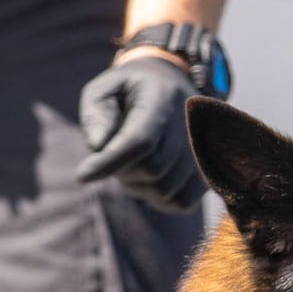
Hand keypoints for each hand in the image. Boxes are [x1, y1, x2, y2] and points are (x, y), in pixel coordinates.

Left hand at [76, 54, 207, 212]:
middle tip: (114, 154)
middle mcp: (192, 124)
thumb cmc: (129, 93)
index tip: (82, 176)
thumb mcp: (105, 89)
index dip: (111, 162)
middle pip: (152, 169)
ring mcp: (206, 151)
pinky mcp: (210, 173)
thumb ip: (97, 114)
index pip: (141, 139)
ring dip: (139, 185)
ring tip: (135, 161)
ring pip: (164, 190)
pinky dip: (159, 198)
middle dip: (123, 170)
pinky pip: (180, 203)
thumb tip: (100, 146)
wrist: (172, 88)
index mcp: (163, 99)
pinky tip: (151, 178)